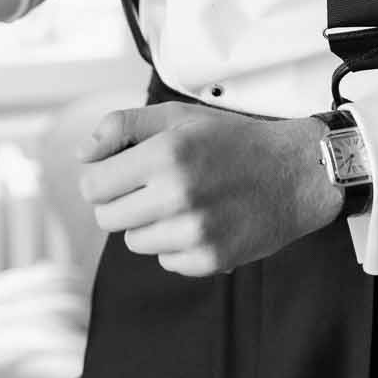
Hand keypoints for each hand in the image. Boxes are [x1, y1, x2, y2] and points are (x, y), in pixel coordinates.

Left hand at [76, 101, 342, 275]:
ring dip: (148, 223)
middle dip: (121, 201)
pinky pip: (165, 261)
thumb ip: (122, 126)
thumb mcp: (178, 116)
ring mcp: (195, 231)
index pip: (92, 186)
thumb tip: (82, 154)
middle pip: (108, 218)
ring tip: (181, 202)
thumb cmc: (232, 140)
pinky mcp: (210, 259)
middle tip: (151, 186)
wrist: (295, 173)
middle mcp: (178, 194)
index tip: (118, 173)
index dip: (100, 178)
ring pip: (134, 242)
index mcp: (165, 153)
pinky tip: (201, 221)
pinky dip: (175, 245)